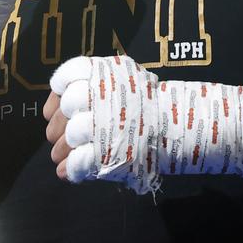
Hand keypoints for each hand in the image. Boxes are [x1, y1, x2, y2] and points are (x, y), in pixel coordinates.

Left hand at [45, 55, 242, 194]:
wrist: (186, 126)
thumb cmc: (150, 104)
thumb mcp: (125, 78)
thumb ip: (96, 83)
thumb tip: (60, 97)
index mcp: (106, 73)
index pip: (67, 75)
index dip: (57, 92)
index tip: (58, 104)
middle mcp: (103, 95)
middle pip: (66, 108)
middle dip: (56, 124)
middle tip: (57, 134)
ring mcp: (104, 125)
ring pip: (68, 137)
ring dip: (61, 148)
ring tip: (63, 154)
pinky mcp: (107, 154)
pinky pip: (77, 162)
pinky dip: (70, 169)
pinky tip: (69, 170)